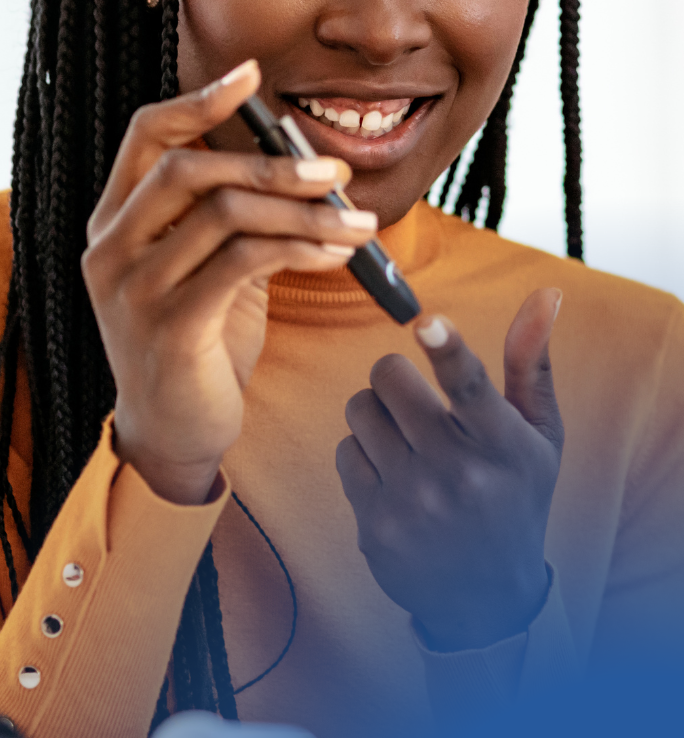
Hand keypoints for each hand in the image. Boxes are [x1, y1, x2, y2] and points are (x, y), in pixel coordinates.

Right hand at [83, 60, 378, 504]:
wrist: (175, 431)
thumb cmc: (198, 344)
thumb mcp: (204, 268)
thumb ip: (226, 216)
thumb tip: (294, 157)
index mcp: (111, 222)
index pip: (145, 136)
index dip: (198, 100)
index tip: (251, 76)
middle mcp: (109, 248)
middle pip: (187, 168)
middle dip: (271, 163)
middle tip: (336, 172)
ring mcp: (132, 288)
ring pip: (223, 214)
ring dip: (302, 210)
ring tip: (356, 221)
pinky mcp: (169, 325)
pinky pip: (243, 262)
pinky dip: (300, 249)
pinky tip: (336, 254)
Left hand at [336, 289, 564, 649]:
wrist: (487, 594)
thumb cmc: (514, 495)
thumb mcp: (538, 436)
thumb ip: (530, 365)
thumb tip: (544, 295)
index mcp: (504, 446)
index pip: (471, 387)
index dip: (446, 350)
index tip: (428, 324)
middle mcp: (458, 472)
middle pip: (388, 378)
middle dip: (395, 375)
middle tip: (414, 398)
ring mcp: (412, 499)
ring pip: (359, 409)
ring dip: (376, 413)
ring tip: (407, 440)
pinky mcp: (374, 521)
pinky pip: (345, 451)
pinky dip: (364, 455)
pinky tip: (394, 478)